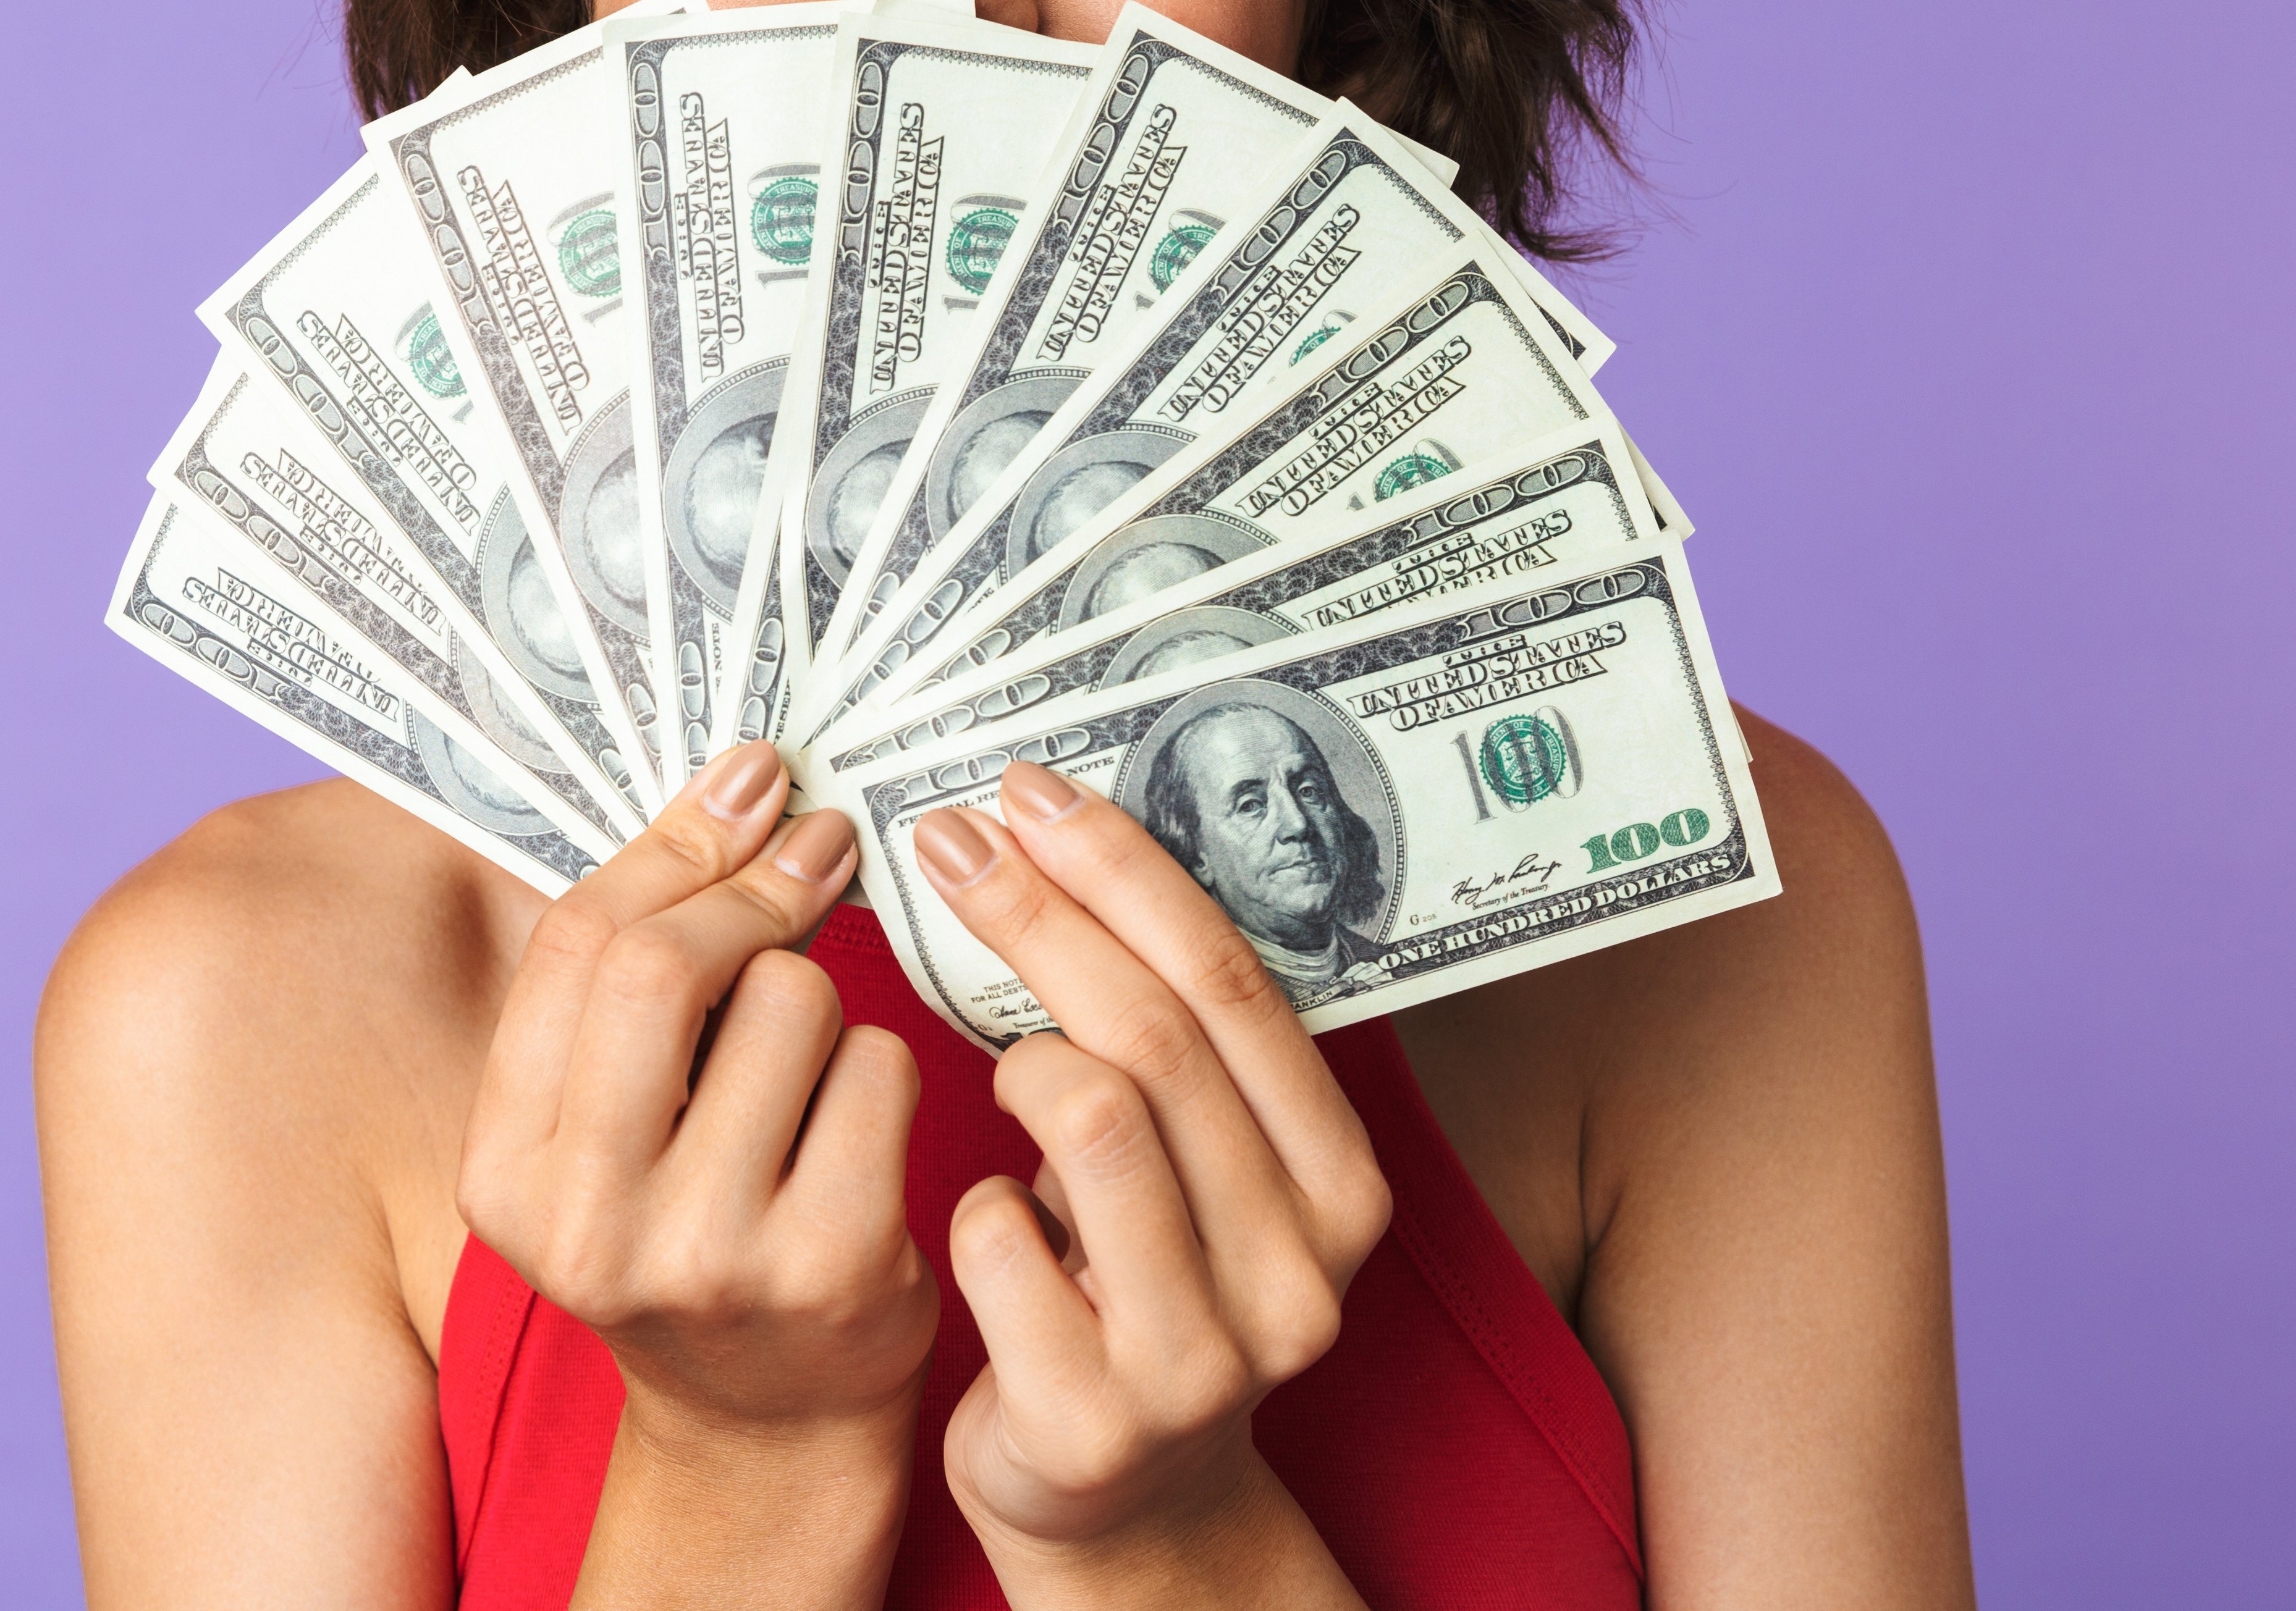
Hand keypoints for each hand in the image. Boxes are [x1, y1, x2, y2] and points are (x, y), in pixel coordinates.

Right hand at [456, 740, 934, 1607]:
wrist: (767, 1426)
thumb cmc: (688, 1231)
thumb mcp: (608, 1126)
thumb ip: (626, 977)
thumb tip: (735, 779)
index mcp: (508, 1175)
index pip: (577, 949)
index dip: (672, 842)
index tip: (748, 778)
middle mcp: (589, 1226)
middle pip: (667, 967)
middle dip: (754, 885)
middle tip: (816, 845)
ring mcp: (711, 1255)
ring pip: (795, 1003)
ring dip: (825, 999)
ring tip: (811, 1064)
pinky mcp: (832, 1266)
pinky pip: (878, 1071)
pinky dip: (881, 1069)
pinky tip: (860, 1124)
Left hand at [915, 760, 1391, 1605]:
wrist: (1122, 1501)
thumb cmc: (1140, 1288)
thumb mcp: (1197, 1171)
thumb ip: (1172, 1048)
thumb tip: (1060, 838)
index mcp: (1341, 1186)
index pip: (1234, 987)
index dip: (1125, 873)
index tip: (1033, 793)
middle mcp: (1300, 1271)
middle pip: (1158, 1036)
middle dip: (1042, 917)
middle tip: (953, 844)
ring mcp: (1204, 1356)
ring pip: (1093, 1120)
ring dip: (1016, 1064)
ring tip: (988, 1068)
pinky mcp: (1094, 1420)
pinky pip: (997, 1239)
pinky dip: (968, 1207)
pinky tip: (980, 1221)